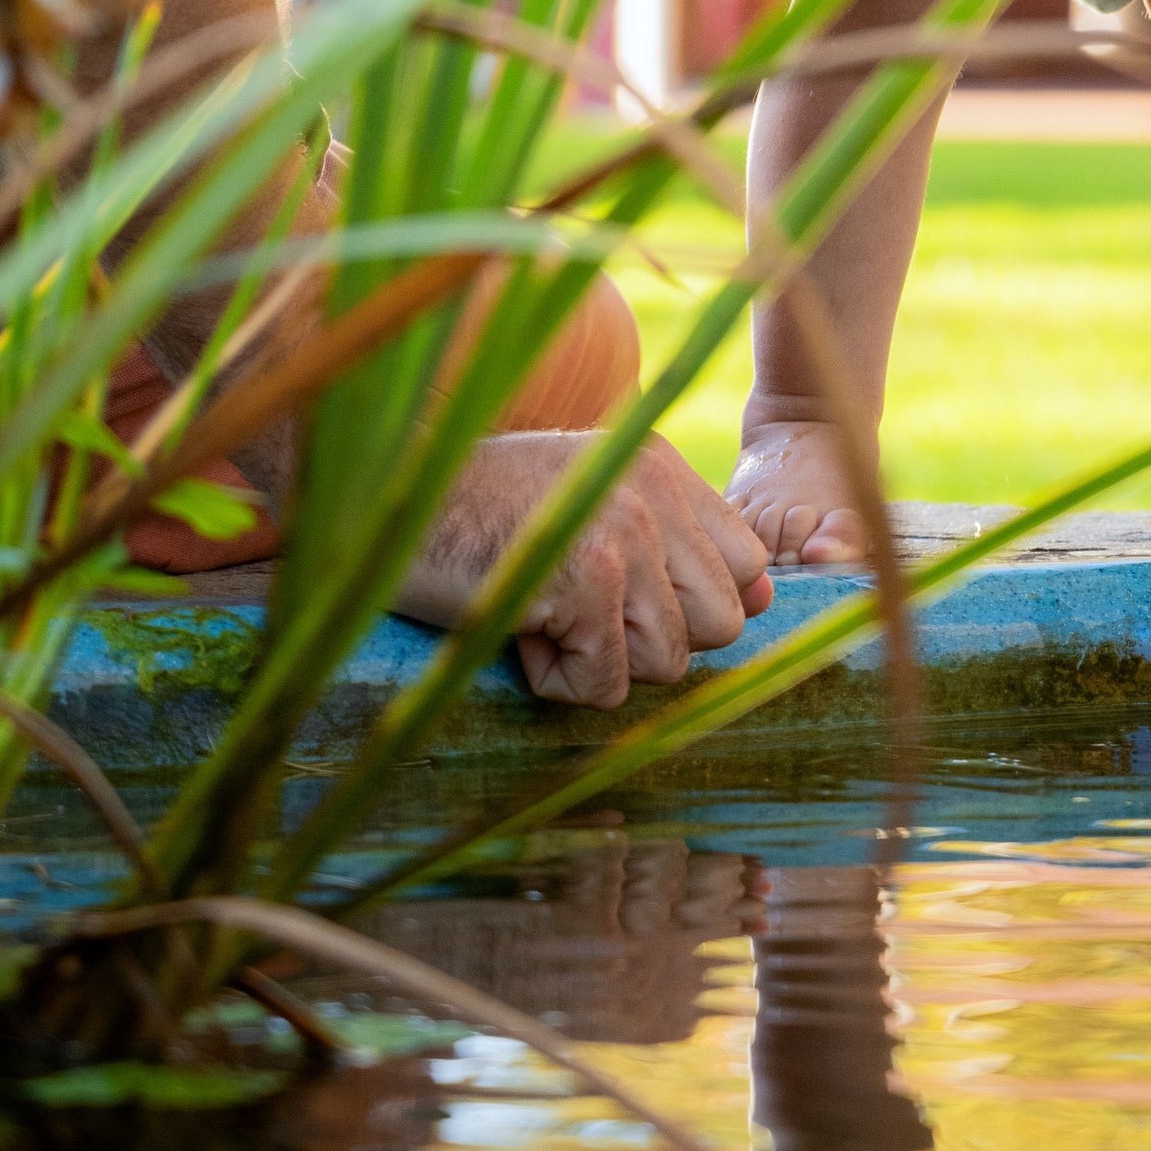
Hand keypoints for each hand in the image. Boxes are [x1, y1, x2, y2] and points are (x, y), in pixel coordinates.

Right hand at [394, 430, 776, 708]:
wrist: (387, 499)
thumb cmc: (479, 510)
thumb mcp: (586, 497)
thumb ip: (669, 536)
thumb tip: (763, 604)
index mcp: (659, 465)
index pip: (747, 565)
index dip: (698, 606)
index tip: (634, 607)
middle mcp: (654, 491)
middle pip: (722, 623)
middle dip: (654, 642)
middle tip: (581, 613)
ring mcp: (624, 534)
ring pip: (669, 662)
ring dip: (602, 662)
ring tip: (544, 615)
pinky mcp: (588, 582)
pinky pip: (607, 685)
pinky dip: (558, 681)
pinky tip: (519, 633)